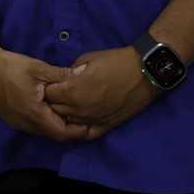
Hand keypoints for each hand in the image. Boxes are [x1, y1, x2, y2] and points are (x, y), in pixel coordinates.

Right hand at [0, 44, 90, 142]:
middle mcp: (26, 124)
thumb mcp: (38, 67)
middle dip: (71, 129)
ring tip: (70, 112)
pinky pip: (34, 127)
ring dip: (57, 125)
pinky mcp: (12, 120)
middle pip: (55, 135)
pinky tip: (50, 108)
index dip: (80, 131)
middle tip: (86, 117)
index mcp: (35, 114)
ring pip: (44, 132)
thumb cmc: (10, 66)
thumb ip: (62, 75)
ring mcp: (18, 124)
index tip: (92, 122)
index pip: (63, 133)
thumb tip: (84, 73)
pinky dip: (46, 121)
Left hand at [43, 46, 158, 139]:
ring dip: (65, 114)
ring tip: (68, 104)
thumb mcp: (86, 59)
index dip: (49, 87)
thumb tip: (62, 79)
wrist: (144, 73)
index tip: (52, 83)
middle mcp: (80, 109)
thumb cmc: (114, 62)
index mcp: (73, 90)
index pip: (49, 94)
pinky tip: (79, 119)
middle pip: (55, 110)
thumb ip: (70, 72)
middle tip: (59, 93)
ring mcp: (93, 120)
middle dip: (54, 101)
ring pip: (68, 123)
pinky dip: (79, 127)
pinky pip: (86, 133)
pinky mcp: (106, 126)